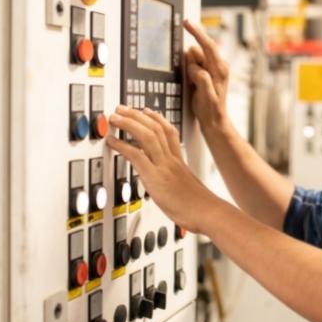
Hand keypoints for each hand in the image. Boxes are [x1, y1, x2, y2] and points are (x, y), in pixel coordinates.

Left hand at [106, 105, 221, 233]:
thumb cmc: (201, 207)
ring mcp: (164, 167)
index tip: (146, 111)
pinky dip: (122, 145)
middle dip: (137, 115)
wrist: (208, 213)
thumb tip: (170, 187)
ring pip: (147, 135)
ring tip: (115, 117)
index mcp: (180, 162)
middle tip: (122, 108)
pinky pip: (137, 155)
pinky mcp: (156, 177)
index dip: (157, 118)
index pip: (169, 132)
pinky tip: (112, 142)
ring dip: (128, 123)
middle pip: (156, 128)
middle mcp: (172, 160)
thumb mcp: (189, 189)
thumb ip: (177, 182)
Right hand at [183, 19, 229, 132]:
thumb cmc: (211, 110)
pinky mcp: (208, 72)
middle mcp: (219, 66)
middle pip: (198, 51)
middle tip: (191, 81)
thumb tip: (196, 68)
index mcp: (220, 69)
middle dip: (190, 61)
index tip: (186, 22)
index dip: (196, 33)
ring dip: (190, 69)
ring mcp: (214, 68)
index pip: (208, 45)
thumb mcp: (206, 96)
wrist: (215, 121)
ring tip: (193, 86)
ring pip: (194, 58)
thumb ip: (202, 80)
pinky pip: (194, 64)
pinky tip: (193, 85)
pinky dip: (190, 72)